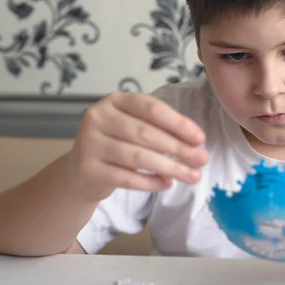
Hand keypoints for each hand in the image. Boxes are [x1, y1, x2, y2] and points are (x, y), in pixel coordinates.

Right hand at [65, 92, 208, 201]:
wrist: (82, 171)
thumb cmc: (117, 144)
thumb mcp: (135, 127)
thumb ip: (161, 128)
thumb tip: (196, 143)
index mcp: (114, 101)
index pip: (152, 108)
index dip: (179, 123)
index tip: (200, 138)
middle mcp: (98, 118)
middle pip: (146, 133)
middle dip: (179, 148)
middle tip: (202, 159)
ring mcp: (90, 144)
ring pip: (138, 157)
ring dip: (170, 167)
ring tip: (192, 176)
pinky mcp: (89, 170)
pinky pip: (127, 178)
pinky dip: (151, 182)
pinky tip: (167, 184)